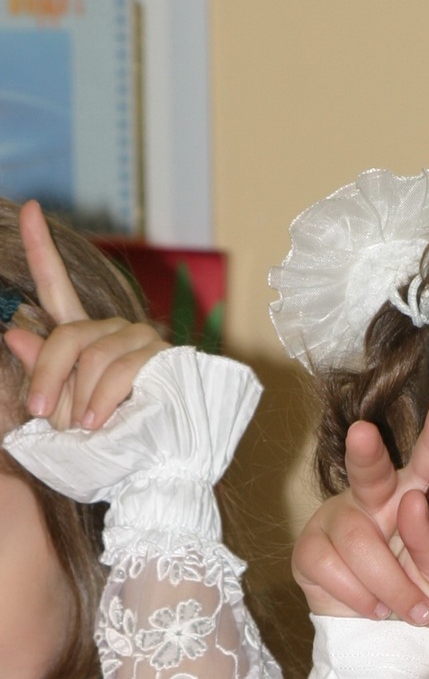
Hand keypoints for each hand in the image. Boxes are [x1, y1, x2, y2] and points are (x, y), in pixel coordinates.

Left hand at [2, 200, 163, 429]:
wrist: (157, 470)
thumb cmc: (108, 444)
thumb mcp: (62, 409)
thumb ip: (43, 371)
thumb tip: (13, 331)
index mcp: (87, 339)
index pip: (58, 288)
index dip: (43, 248)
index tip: (29, 208)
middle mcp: (115, 331)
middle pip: (68, 334)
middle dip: (46, 374)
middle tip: (38, 411)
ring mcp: (142, 341)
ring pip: (93, 355)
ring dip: (80, 398)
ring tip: (85, 427)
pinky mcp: (164, 357)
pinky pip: (120, 369)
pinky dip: (102, 398)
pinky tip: (99, 421)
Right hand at [293, 366, 428, 634]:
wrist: (391, 649)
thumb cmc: (428, 605)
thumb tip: (411, 505)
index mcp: (415, 496)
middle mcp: (374, 498)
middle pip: (368, 468)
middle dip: (366, 452)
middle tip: (365, 434)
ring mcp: (337, 520)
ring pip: (358, 540)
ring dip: (390, 585)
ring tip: (408, 610)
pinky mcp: (309, 550)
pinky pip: (331, 567)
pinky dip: (360, 596)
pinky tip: (374, 608)